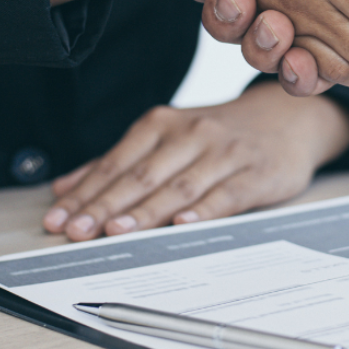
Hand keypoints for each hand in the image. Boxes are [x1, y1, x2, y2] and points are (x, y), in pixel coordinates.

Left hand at [43, 83, 348, 240]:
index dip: (86, 193)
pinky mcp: (256, 173)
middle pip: (141, 175)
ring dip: (145, 211)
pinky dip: (203, 209)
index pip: (116, 163)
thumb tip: (65, 189)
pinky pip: (226, 194)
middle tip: (77, 231)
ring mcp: (225, 153)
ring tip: (117, 231)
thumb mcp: (169, 138)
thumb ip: (118, 163)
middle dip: (105, 205)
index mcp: (163, 124)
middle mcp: (191, 134)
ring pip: (178, 186)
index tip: (59, 219)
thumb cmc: (221, 135)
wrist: (289, 118)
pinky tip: (183, 224)